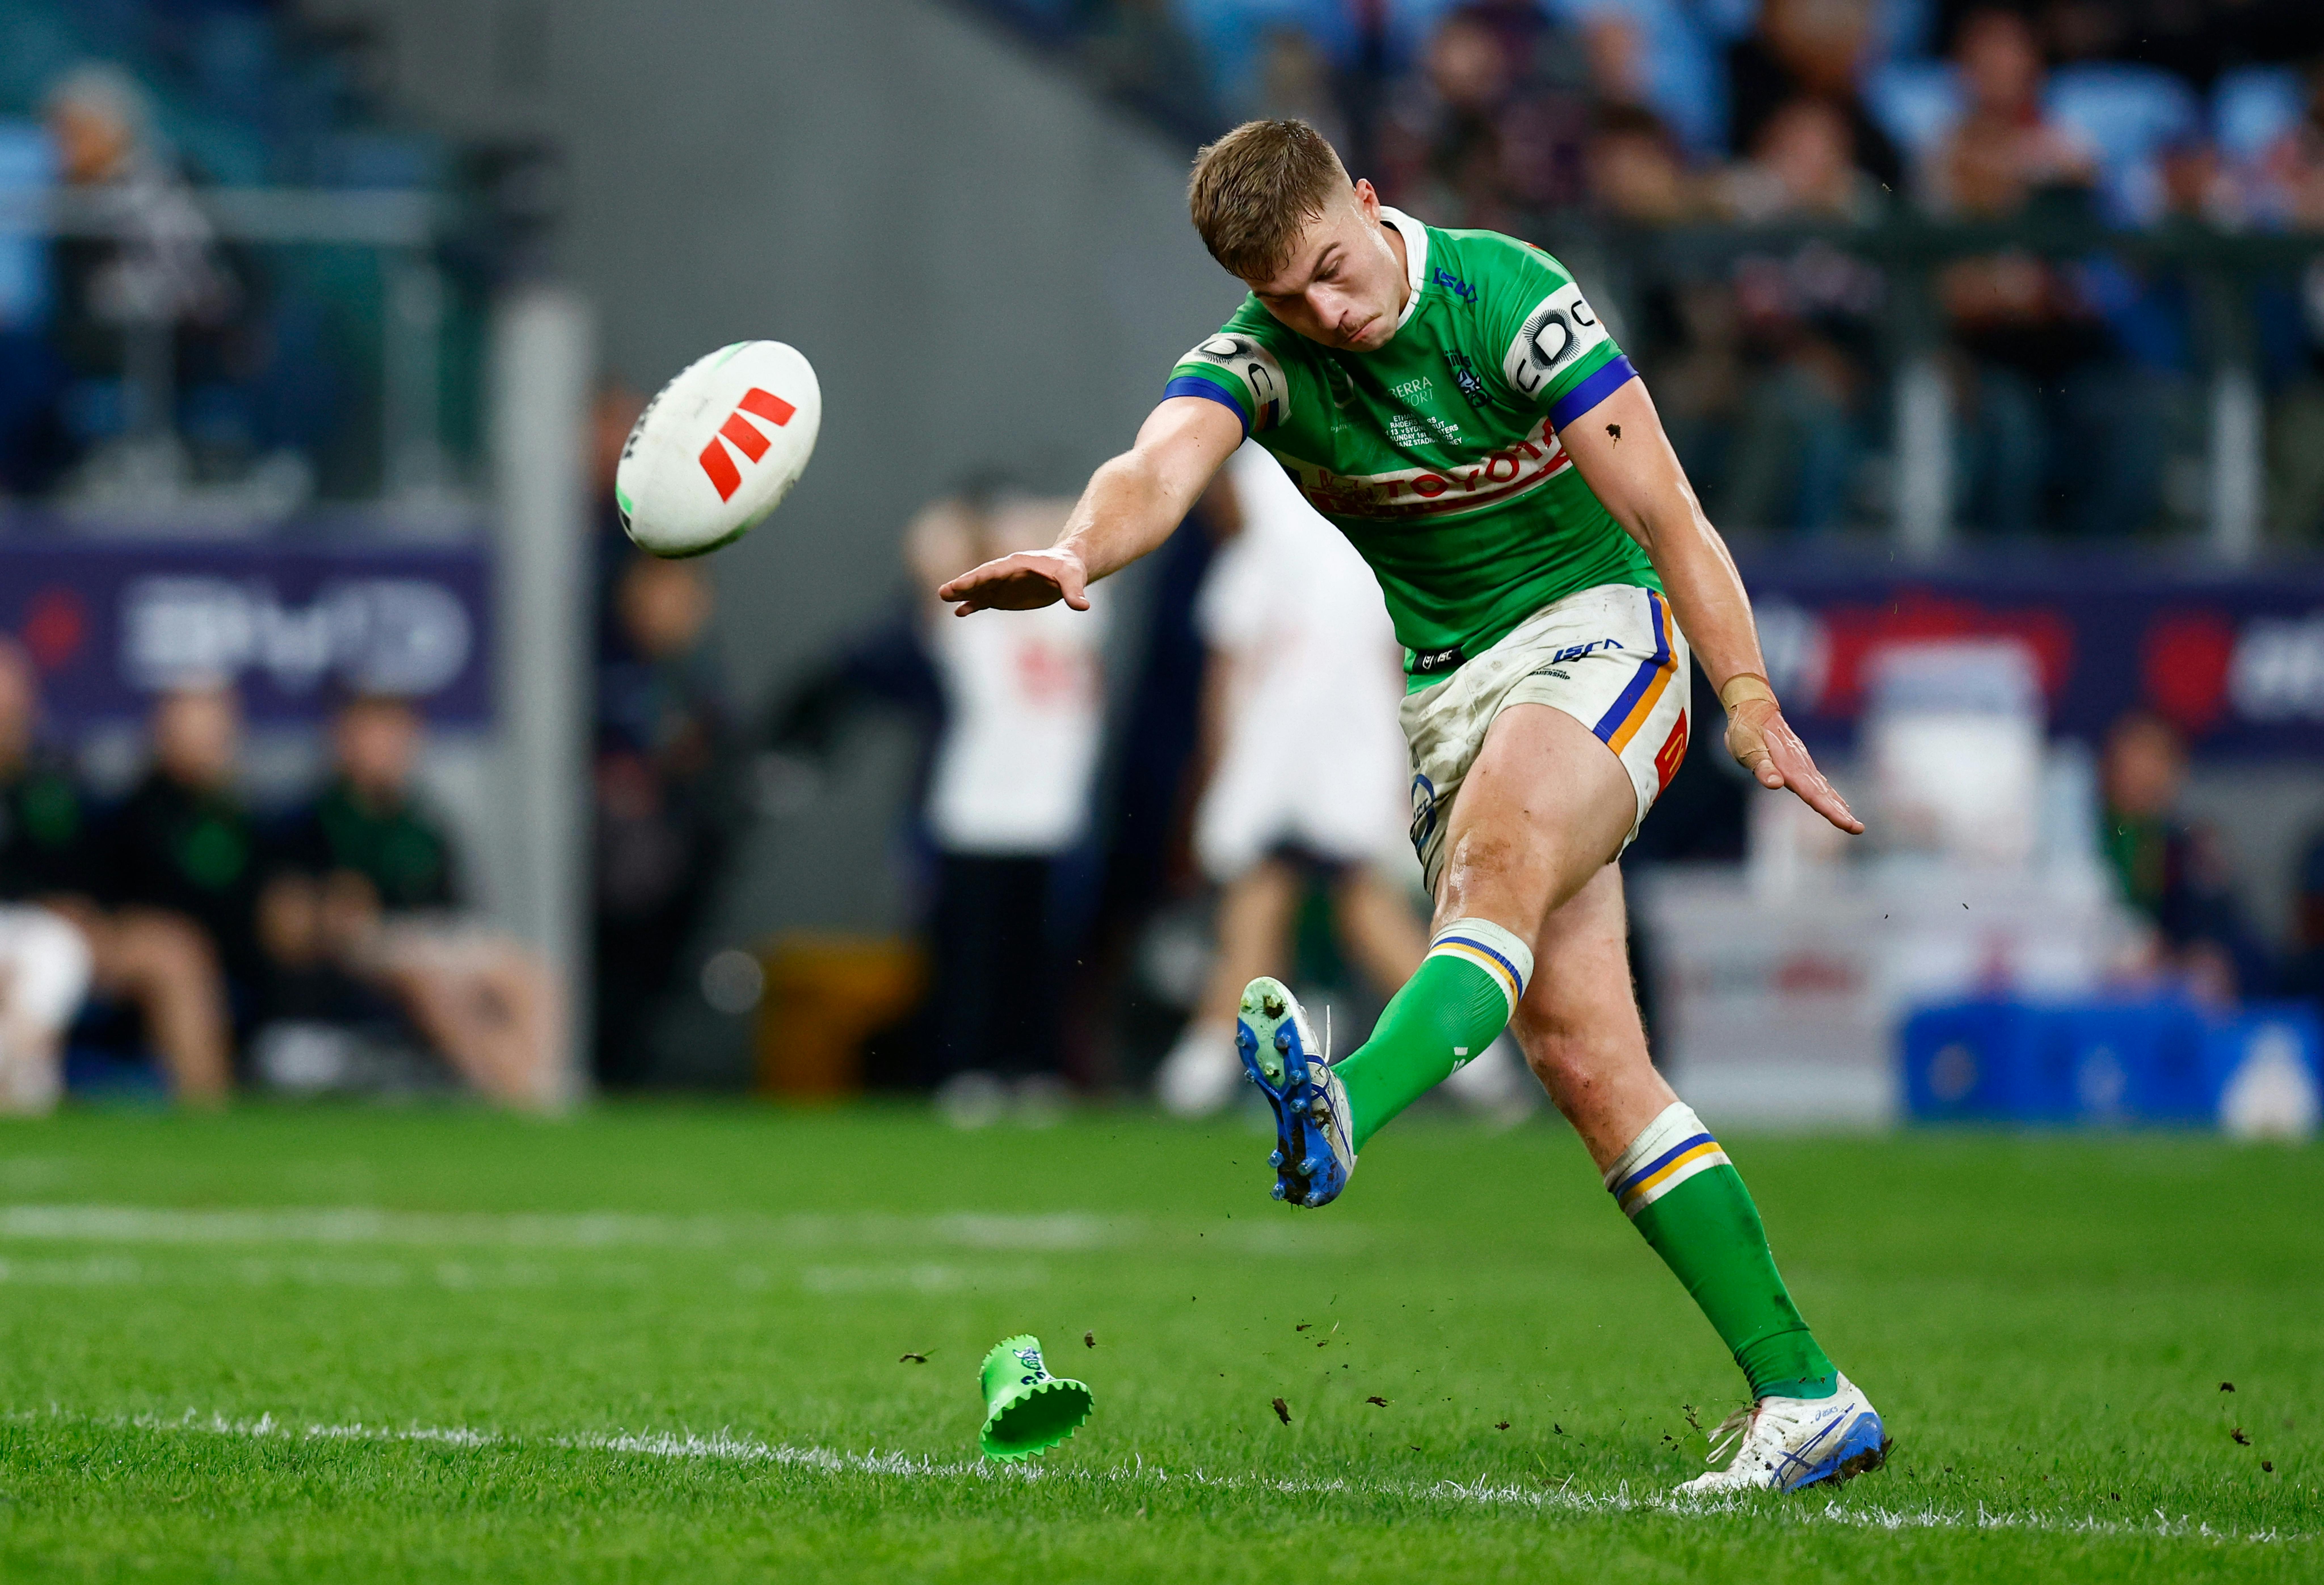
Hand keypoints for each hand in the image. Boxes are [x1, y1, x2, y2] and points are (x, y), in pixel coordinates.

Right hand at [936, 548, 1089, 615]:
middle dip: (963, 584)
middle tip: (944, 591)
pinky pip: (984, 601)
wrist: (1067, 569)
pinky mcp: (1003, 596)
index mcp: (1018, 564)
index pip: (995, 570)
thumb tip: (1083, 606)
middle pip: (981, 578)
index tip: (962, 583)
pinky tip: (959, 612)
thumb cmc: (1070, 569)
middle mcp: (1005, 573)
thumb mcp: (1074, 577)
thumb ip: (1074, 591)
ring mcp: (1002, 584)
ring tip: (943, 597)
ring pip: (978, 589)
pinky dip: (972, 605)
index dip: (978, 577)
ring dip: (962, 594)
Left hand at [1726, 696, 1864, 835]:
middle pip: (1823, 795)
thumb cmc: (1746, 731)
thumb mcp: (1748, 750)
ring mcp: (1802, 764)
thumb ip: (1762, 767)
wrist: (1754, 708)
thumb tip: (1775, 784)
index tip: (1848, 824)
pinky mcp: (1800, 763)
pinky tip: (1839, 803)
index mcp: (1790, 768)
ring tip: (1853, 823)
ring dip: (1838, 806)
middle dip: (1840, 813)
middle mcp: (1801, 767)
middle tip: (1858, 829)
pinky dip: (1830, 795)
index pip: (1813, 795)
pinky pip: (1819, 783)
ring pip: (1824, 789)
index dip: (1830, 811)